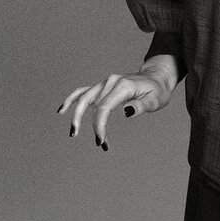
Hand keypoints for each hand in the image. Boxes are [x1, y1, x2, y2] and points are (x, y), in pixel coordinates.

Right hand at [57, 55, 179, 149]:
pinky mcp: (102, 86)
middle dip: (91, 125)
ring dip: (77, 116)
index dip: (99, 125)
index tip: (101, 141)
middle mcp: (110, 82)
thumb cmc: (157, 90)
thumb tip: (126, 112)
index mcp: (122, 85)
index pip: (104, 107)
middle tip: (97, 143)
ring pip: (83, 98)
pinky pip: (83, 92)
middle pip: (92, 104)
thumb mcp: (155, 100)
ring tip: (73, 133)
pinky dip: (72, 100)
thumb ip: (141, 106)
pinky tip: (62, 110)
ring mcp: (105, 83)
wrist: (157, 77)